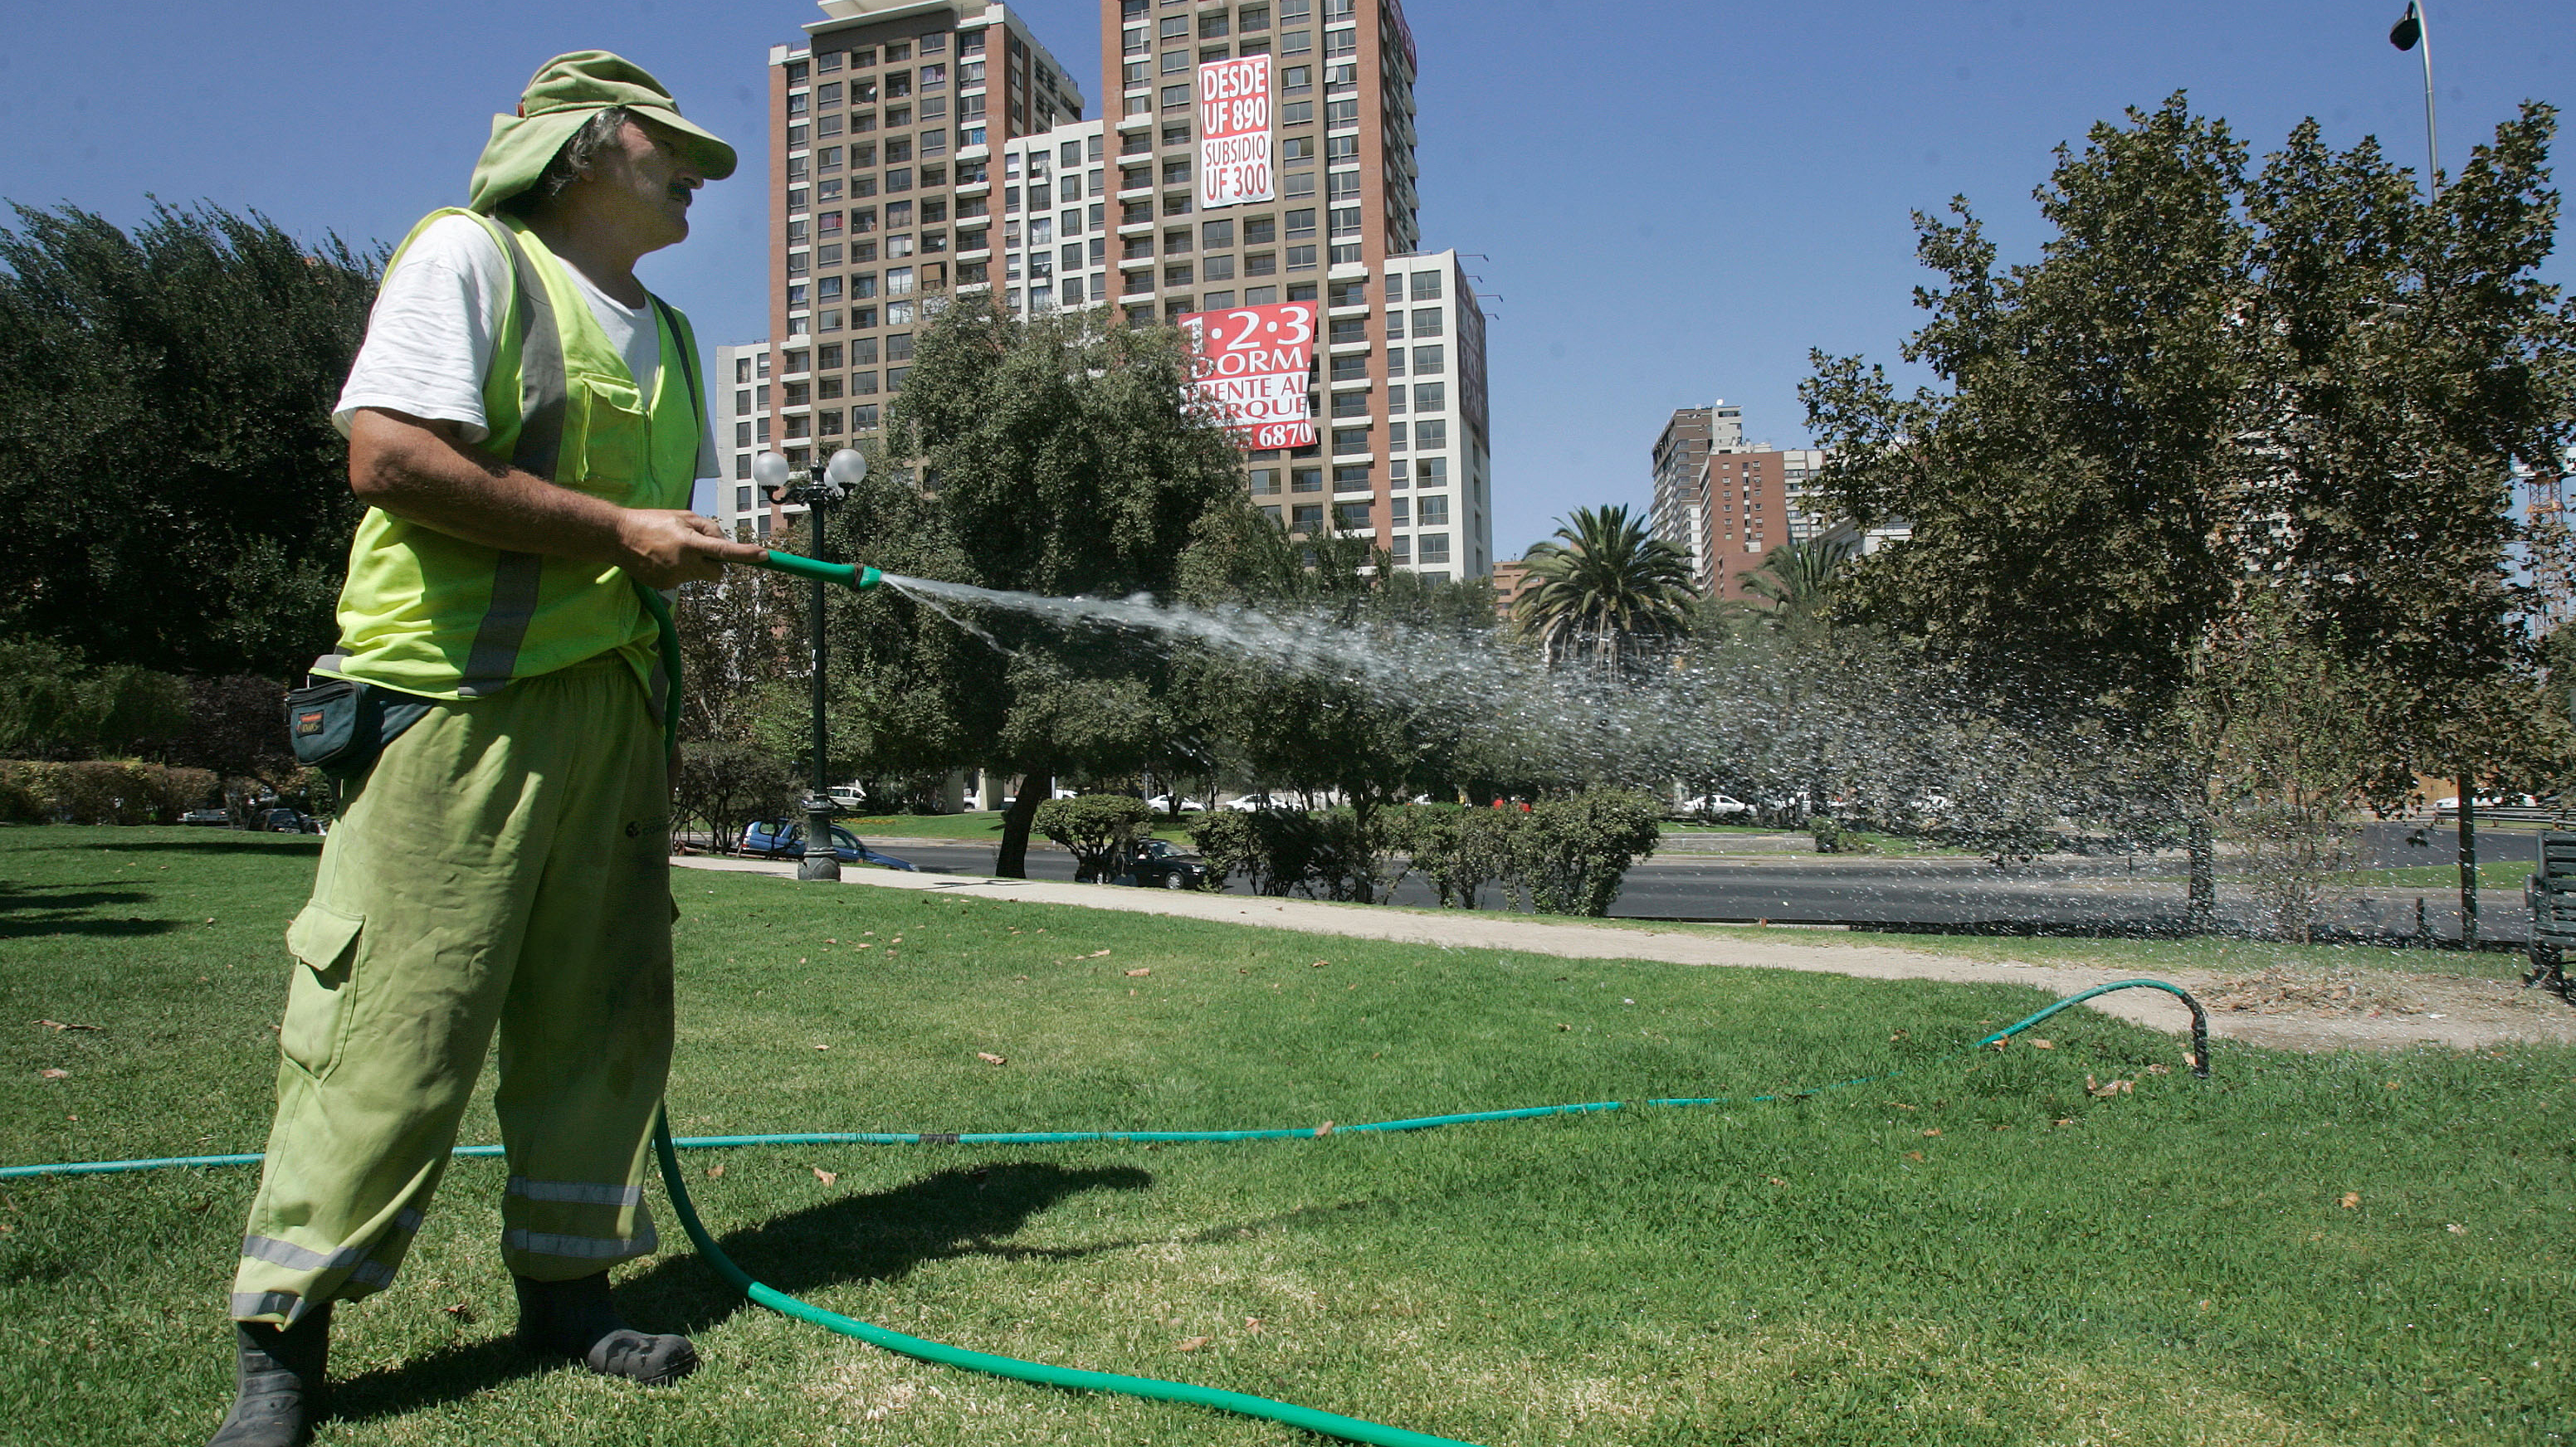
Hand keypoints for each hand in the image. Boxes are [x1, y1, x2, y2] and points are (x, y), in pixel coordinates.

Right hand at [616, 509, 767, 586]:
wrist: (618, 537)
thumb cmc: (653, 522)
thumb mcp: (683, 516)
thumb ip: (708, 528)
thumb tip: (724, 543)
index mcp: (689, 543)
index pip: (725, 551)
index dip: (746, 554)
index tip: (764, 556)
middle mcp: (684, 564)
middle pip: (718, 573)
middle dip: (716, 563)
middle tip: (699, 548)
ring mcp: (674, 578)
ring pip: (700, 576)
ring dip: (695, 565)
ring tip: (673, 550)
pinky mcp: (665, 586)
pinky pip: (684, 580)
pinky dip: (680, 571)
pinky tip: (663, 559)